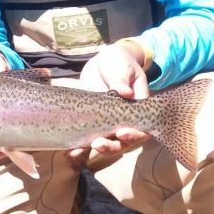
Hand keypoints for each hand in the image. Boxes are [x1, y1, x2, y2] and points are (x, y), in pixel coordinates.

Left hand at [69, 41, 150, 159]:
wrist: (103, 63)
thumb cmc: (120, 63)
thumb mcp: (123, 68)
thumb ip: (123, 80)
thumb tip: (124, 93)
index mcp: (138, 109)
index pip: (142, 129)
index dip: (134, 135)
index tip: (121, 133)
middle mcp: (125, 121)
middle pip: (124, 142)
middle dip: (112, 145)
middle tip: (99, 143)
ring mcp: (109, 123)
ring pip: (107, 143)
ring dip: (97, 148)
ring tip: (81, 149)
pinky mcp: (94, 123)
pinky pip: (89, 138)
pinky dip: (81, 146)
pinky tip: (71, 151)